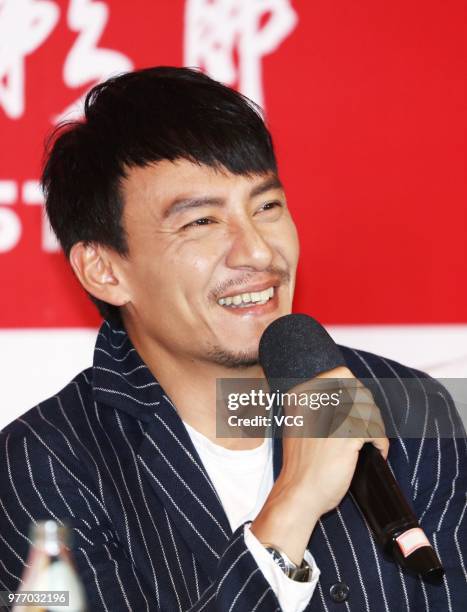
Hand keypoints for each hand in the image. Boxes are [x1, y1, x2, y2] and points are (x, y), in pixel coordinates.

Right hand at [251, 366, 388, 564]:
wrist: (298, 493)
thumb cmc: (301, 464)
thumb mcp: (300, 425)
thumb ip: (319, 406)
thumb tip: (352, 393)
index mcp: (302, 395)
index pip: (341, 374)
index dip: (357, 389)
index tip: (359, 406)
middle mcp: (315, 400)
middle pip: (360, 391)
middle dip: (370, 410)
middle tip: (368, 430)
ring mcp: (331, 417)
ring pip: (370, 410)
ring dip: (376, 428)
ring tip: (372, 443)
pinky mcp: (346, 436)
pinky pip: (375, 431)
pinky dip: (381, 443)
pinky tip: (376, 452)